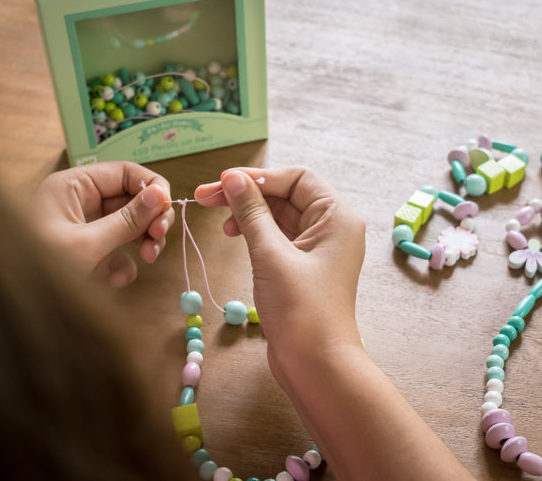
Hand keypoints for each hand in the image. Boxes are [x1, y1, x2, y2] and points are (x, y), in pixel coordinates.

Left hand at [32, 161, 174, 287]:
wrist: (13, 308)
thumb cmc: (37, 269)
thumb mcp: (87, 244)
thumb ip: (127, 219)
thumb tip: (161, 195)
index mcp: (73, 186)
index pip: (124, 172)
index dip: (151, 187)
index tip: (167, 210)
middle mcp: (80, 201)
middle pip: (131, 199)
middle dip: (150, 219)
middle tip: (159, 237)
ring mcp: (85, 228)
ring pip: (129, 226)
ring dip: (144, 242)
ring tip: (148, 258)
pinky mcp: (87, 252)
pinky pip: (117, 251)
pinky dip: (123, 265)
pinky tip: (114, 281)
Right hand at [197, 169, 474, 480]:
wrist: (316, 365)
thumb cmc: (300, 309)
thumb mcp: (271, 254)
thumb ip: (251, 212)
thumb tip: (232, 178)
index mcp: (337, 217)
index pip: (297, 178)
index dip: (258, 176)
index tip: (221, 182)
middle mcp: (333, 228)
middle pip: (287, 194)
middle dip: (247, 193)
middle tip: (205, 197)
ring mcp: (319, 249)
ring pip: (280, 216)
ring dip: (249, 213)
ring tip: (221, 223)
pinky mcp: (304, 268)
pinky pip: (279, 237)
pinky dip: (256, 232)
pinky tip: (235, 235)